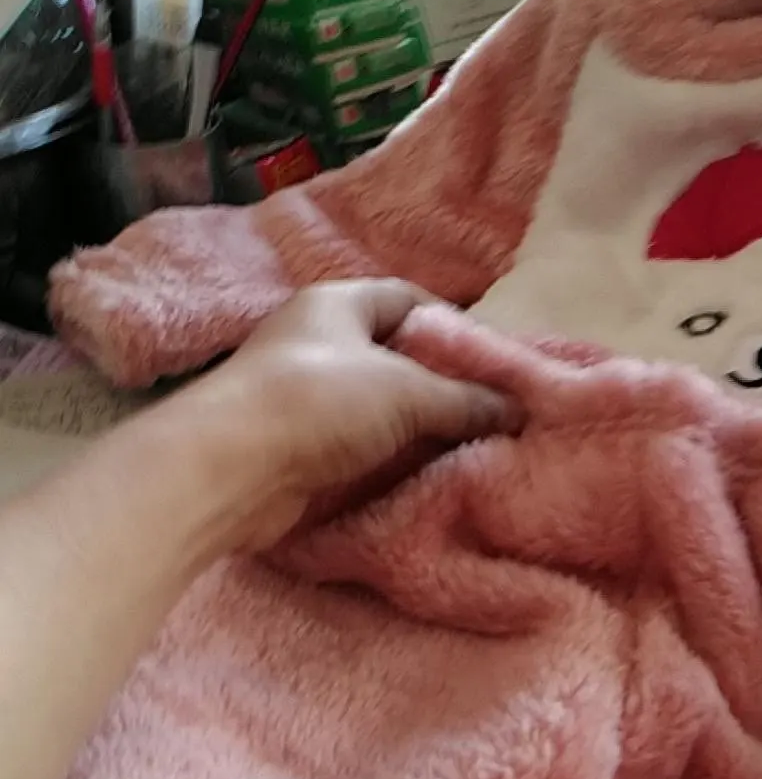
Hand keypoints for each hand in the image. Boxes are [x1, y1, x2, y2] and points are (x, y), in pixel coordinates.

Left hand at [176, 280, 519, 550]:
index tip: (495, 365)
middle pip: (395, 356)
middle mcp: (317, 342)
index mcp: (337, 303)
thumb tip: (517, 409)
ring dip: (416, 430)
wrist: (227, 470)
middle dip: (441, 385)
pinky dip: (388, 461)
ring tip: (470, 452)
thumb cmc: (316, 402)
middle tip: (492, 415)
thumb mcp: (407, 391)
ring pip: (376, 407)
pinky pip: (356, 448)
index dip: (455, 328)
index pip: (409, 300)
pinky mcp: (294, 448)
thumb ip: (466, 399)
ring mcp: (302, 397)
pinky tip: (424, 479)